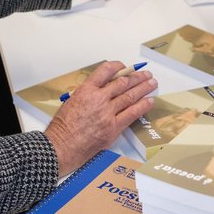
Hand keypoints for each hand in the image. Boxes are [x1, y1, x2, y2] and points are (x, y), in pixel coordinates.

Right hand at [44, 60, 155, 176]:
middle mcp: (98, 99)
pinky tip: (149, 101)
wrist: (61, 147)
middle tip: (145, 75)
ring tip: (151, 84)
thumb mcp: (71, 102)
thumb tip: (102, 90)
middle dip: (136, 77)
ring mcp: (107, 113)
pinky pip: (132, 114)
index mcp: (86, 90)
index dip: (118, 66)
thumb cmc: (62, 128)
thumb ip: (87, 94)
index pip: (106, 71)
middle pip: (123, 83)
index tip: (125, 67)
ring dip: (143, 88)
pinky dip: (142, 106)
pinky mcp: (113, 127)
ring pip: (130, 96)